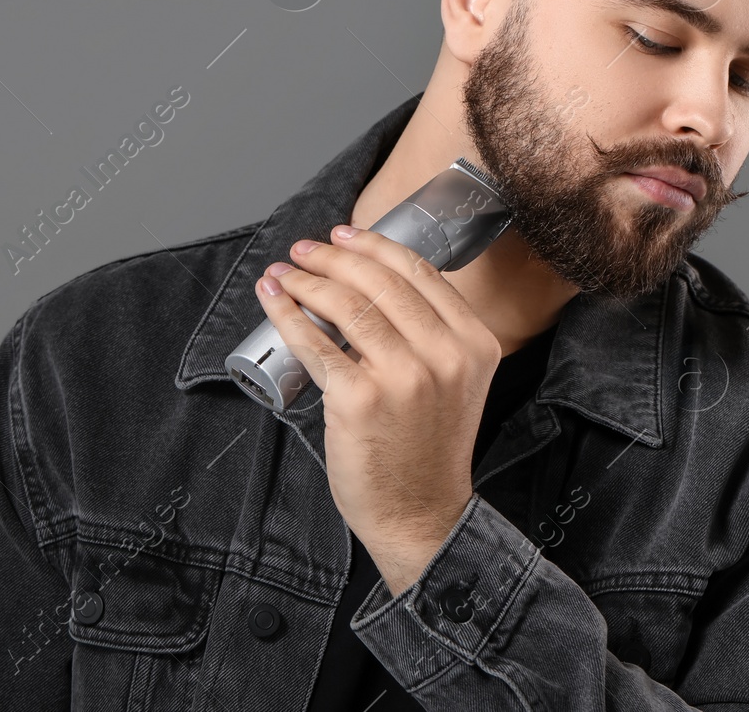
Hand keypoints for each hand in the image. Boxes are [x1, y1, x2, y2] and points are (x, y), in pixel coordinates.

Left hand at [253, 223, 502, 594]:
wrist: (421, 513)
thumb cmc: (429, 449)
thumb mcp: (457, 382)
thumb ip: (435, 336)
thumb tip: (373, 283)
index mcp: (474, 343)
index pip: (420, 273)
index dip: (375, 246)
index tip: (345, 235)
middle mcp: (444, 355)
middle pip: (379, 282)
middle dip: (334, 257)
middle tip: (306, 249)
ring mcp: (403, 377)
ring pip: (345, 306)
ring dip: (307, 280)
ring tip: (285, 273)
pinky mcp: (360, 399)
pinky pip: (316, 343)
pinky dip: (288, 315)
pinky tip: (274, 300)